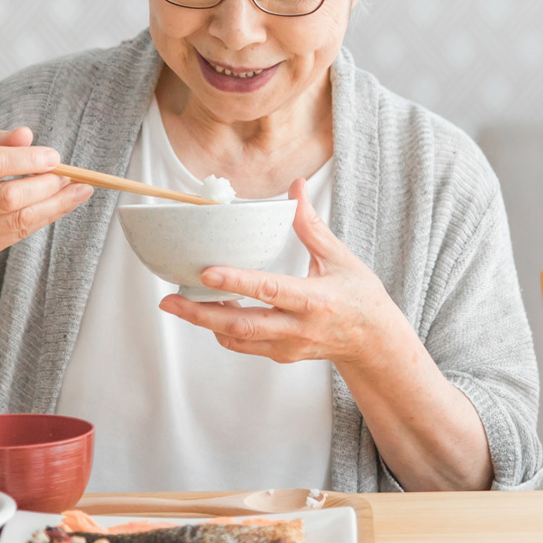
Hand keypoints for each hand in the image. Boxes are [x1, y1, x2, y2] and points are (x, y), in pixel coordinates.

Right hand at [0, 126, 93, 259]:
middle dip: (45, 185)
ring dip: (55, 205)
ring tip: (78, 191)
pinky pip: (18, 234)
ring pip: (18, 221)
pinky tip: (60, 204)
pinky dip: (44, 218)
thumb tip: (27, 135)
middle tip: (69, 175)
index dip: (27, 159)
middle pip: (7, 198)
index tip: (53, 156)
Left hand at [158, 178, 407, 365]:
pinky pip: (243, 344)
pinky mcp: (279, 355)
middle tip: (168, 301)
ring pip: (237, 339)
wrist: (374, 342)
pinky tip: (206, 310)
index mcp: (315, 300)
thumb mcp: (339, 258)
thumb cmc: (360, 296)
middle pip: (242, 326)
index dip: (236, 283)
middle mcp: (298, 328)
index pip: (269, 291)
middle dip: (201, 315)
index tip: (206, 273)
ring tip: (178, 302)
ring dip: (205, 321)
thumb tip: (295, 187)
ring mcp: (287, 346)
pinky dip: (221, 329)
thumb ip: (311, 225)